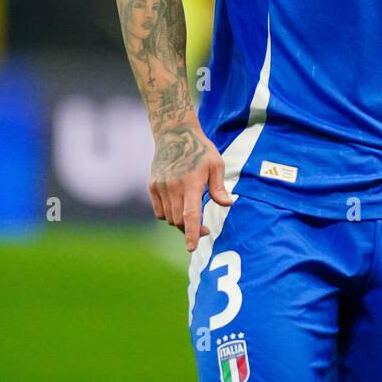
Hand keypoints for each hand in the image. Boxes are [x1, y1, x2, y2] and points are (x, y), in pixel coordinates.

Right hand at [149, 122, 233, 250]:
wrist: (174, 134)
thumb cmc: (200, 150)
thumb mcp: (216, 164)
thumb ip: (219, 187)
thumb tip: (228, 204)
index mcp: (191, 183)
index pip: (190, 215)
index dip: (191, 233)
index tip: (192, 248)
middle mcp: (173, 187)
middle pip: (179, 221)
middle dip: (191, 230)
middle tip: (205, 229)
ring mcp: (161, 187)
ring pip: (169, 218)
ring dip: (180, 223)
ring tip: (192, 216)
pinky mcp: (152, 186)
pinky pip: (160, 211)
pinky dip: (168, 215)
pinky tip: (179, 207)